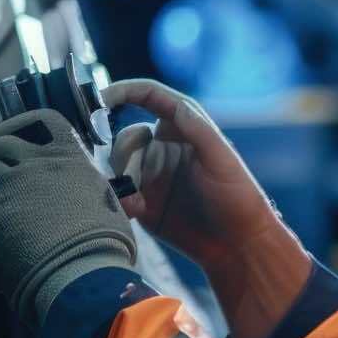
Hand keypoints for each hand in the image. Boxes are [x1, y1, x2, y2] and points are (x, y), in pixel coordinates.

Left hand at [0, 109, 136, 327]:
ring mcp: (9, 187)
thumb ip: (91, 194)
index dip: (23, 126)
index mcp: (69, 159)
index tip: (16, 140)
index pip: (44, 121)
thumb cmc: (106, 246)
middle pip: (2, 144)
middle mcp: (36, 164)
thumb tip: (94, 203)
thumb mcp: (109, 207)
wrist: (82, 273)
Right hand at [101, 79, 309, 337]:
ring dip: (120, 178)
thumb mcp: (221, 159)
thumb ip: (197, 130)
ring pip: (116, 165)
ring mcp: (151, 175)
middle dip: (122, 151)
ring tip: (138, 198)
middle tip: (129, 173)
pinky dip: (120, 200)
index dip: (123, 91)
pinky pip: (117, 194)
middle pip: (125, 135)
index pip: (149, 96)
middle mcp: (163, 147)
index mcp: (183, 128)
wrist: (235, 246)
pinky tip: (136, 211)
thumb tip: (176, 106)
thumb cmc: (237, 197)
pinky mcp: (142, 203)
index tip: (99, 98)